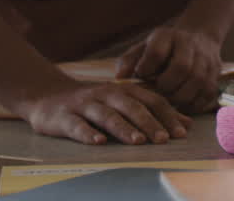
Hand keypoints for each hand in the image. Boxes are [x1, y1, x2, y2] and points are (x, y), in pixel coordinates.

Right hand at [17, 79, 190, 145]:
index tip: (182, 132)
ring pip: (107, 115)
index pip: (150, 100)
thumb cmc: (94, 103)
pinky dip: (88, 134)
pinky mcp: (63, 117)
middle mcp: (106, 95)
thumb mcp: (123, 102)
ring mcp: (85, 105)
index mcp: (124, 91)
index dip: (167, 114)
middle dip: (149, 123)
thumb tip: (186, 124)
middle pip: (131, 107)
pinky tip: (99, 142)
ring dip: (124, 128)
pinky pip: (77, 125)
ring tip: (138, 141)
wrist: (47, 95)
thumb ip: (153, 112)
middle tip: (164, 139)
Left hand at [116, 25, 221, 112]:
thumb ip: (129, 62)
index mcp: (168, 36)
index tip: (141, 75)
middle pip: (181, 67)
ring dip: (180, 97)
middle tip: (156, 95)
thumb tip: (119, 80)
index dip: (146, 67)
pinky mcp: (216, 75)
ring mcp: (207, 59)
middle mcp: (191, 45)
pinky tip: (181, 106)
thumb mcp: (144, 48)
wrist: (199, 38)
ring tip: (168, 103)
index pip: (156, 51)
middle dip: (165, 86)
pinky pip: (207, 93)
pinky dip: (193, 104)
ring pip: (197, 81)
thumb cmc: (164, 49)